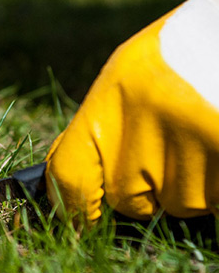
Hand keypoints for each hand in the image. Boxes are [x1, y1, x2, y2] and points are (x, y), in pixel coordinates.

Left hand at [45, 0, 218, 221]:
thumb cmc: (179, 53)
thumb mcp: (125, 76)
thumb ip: (97, 130)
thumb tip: (68, 185)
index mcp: (112, 100)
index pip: (71, 176)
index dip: (72, 206)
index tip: (80, 219)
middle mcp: (147, 127)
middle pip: (129, 200)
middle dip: (146, 190)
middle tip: (167, 150)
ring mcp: (193, 146)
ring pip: (180, 204)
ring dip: (190, 185)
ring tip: (199, 134)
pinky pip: (215, 201)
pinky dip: (215, 184)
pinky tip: (215, 142)